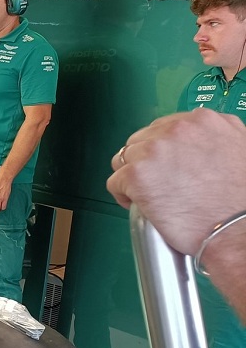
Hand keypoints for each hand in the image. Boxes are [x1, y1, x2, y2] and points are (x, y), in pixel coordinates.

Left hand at [108, 109, 245, 255]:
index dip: (160, 151)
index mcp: (202, 120)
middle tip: (157, 184)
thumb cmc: (240, 199)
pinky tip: (140, 206)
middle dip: (144, 163)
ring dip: (132, 178)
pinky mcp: (137, 175)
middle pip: (140, 142)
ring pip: (124, 160)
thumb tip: (196, 140)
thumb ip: (211, 137)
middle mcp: (177, 130)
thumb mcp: (237, 146)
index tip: (164, 166)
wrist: (238, 228)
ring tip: (149, 196)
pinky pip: (114, 183)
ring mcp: (154, 150)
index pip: (162, 128)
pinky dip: (123, 196)